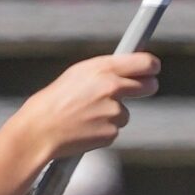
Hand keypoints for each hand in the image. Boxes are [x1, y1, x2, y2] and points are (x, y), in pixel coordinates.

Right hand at [19, 52, 160, 160]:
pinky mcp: (111, 132)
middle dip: (147, 87)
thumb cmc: (54, 101)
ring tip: (86, 116)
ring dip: (113, 115)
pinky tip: (85, 128)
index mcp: (102, 68)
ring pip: (125, 112)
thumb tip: (126, 71)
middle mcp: (112, 87)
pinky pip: (114, 129)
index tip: (154, 68)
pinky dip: (103, 130)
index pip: (143, 62)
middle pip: (147, 86)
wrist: (40, 130)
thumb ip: (103, 71)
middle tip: (145, 88)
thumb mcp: (77, 75)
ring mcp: (113, 111)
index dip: (152, 65)